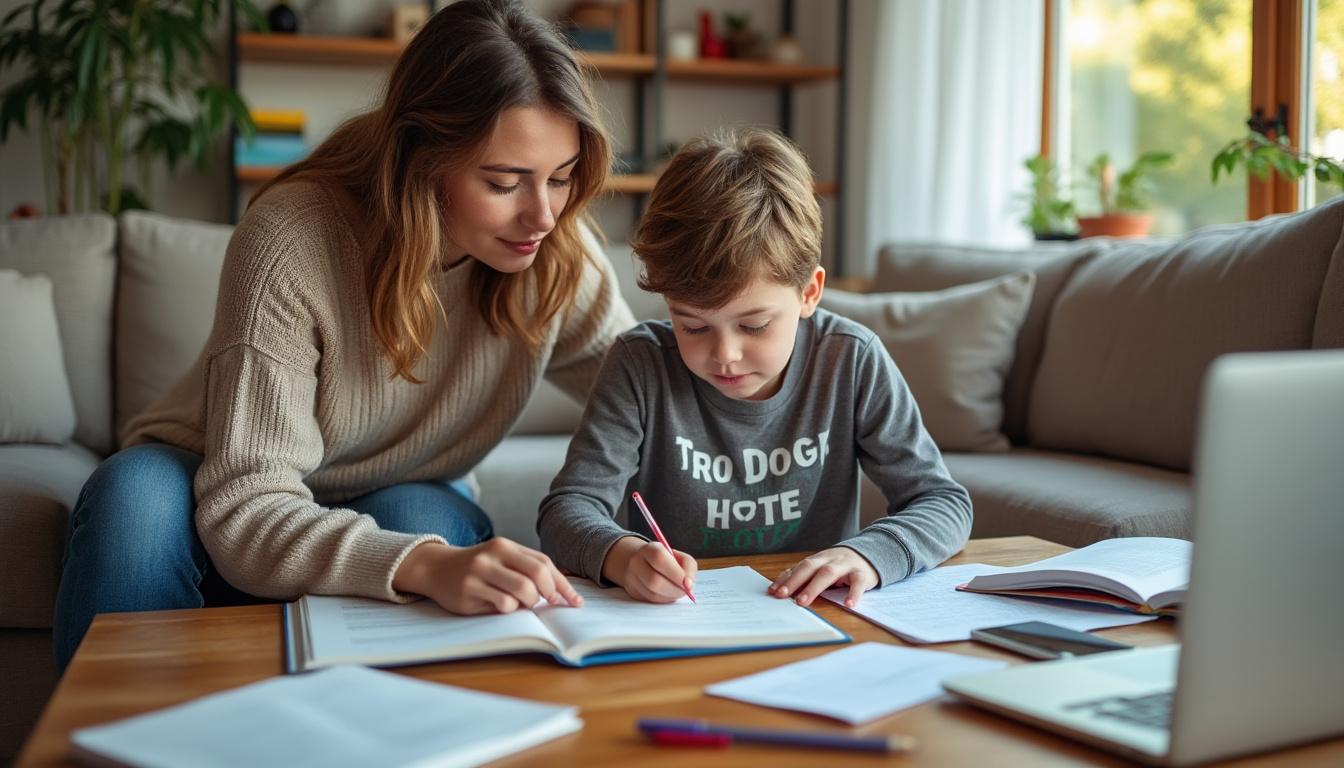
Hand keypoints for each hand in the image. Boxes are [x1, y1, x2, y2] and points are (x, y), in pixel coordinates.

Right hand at [392, 538, 582, 614]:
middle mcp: (493, 555)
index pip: (544, 563)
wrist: (436, 568)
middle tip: (547, 604)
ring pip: (523, 591)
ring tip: (521, 604)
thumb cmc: (477, 568)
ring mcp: (480, 571)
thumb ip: (525, 570)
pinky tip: (498, 605)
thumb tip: (559, 593)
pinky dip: (508, 609)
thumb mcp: (500, 560)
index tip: (574, 602)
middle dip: (550, 594)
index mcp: (506, 546)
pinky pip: (503, 604)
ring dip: (529, 603)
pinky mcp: (469, 590)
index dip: (562, 584)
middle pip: (538, 574)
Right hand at [601, 536, 697, 602]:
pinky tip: (668, 593)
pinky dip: (664, 599)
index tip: (688, 583)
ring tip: (677, 591)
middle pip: (654, 581)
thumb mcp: (678, 555)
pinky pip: (651, 600)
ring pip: (653, 594)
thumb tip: (689, 585)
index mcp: (649, 549)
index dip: (676, 573)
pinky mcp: (633, 592)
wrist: (639, 561)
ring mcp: (632, 578)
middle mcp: (637, 563)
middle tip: (685, 591)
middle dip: (674, 589)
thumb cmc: (664, 559)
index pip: (660, 559)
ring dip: (670, 596)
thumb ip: (688, 566)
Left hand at [769, 547, 878, 607]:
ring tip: (803, 602)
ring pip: (828, 573)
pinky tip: (848, 604)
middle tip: (783, 595)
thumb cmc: (840, 566)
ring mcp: (845, 564)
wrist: (870, 554)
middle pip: (810, 566)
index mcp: (818, 559)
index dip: (786, 579)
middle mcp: (829, 559)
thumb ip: (803, 576)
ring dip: (814, 587)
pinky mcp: (862, 573)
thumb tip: (779, 587)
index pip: (799, 567)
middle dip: (795, 581)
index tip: (773, 591)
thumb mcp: (822, 568)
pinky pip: (857, 582)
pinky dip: (853, 593)